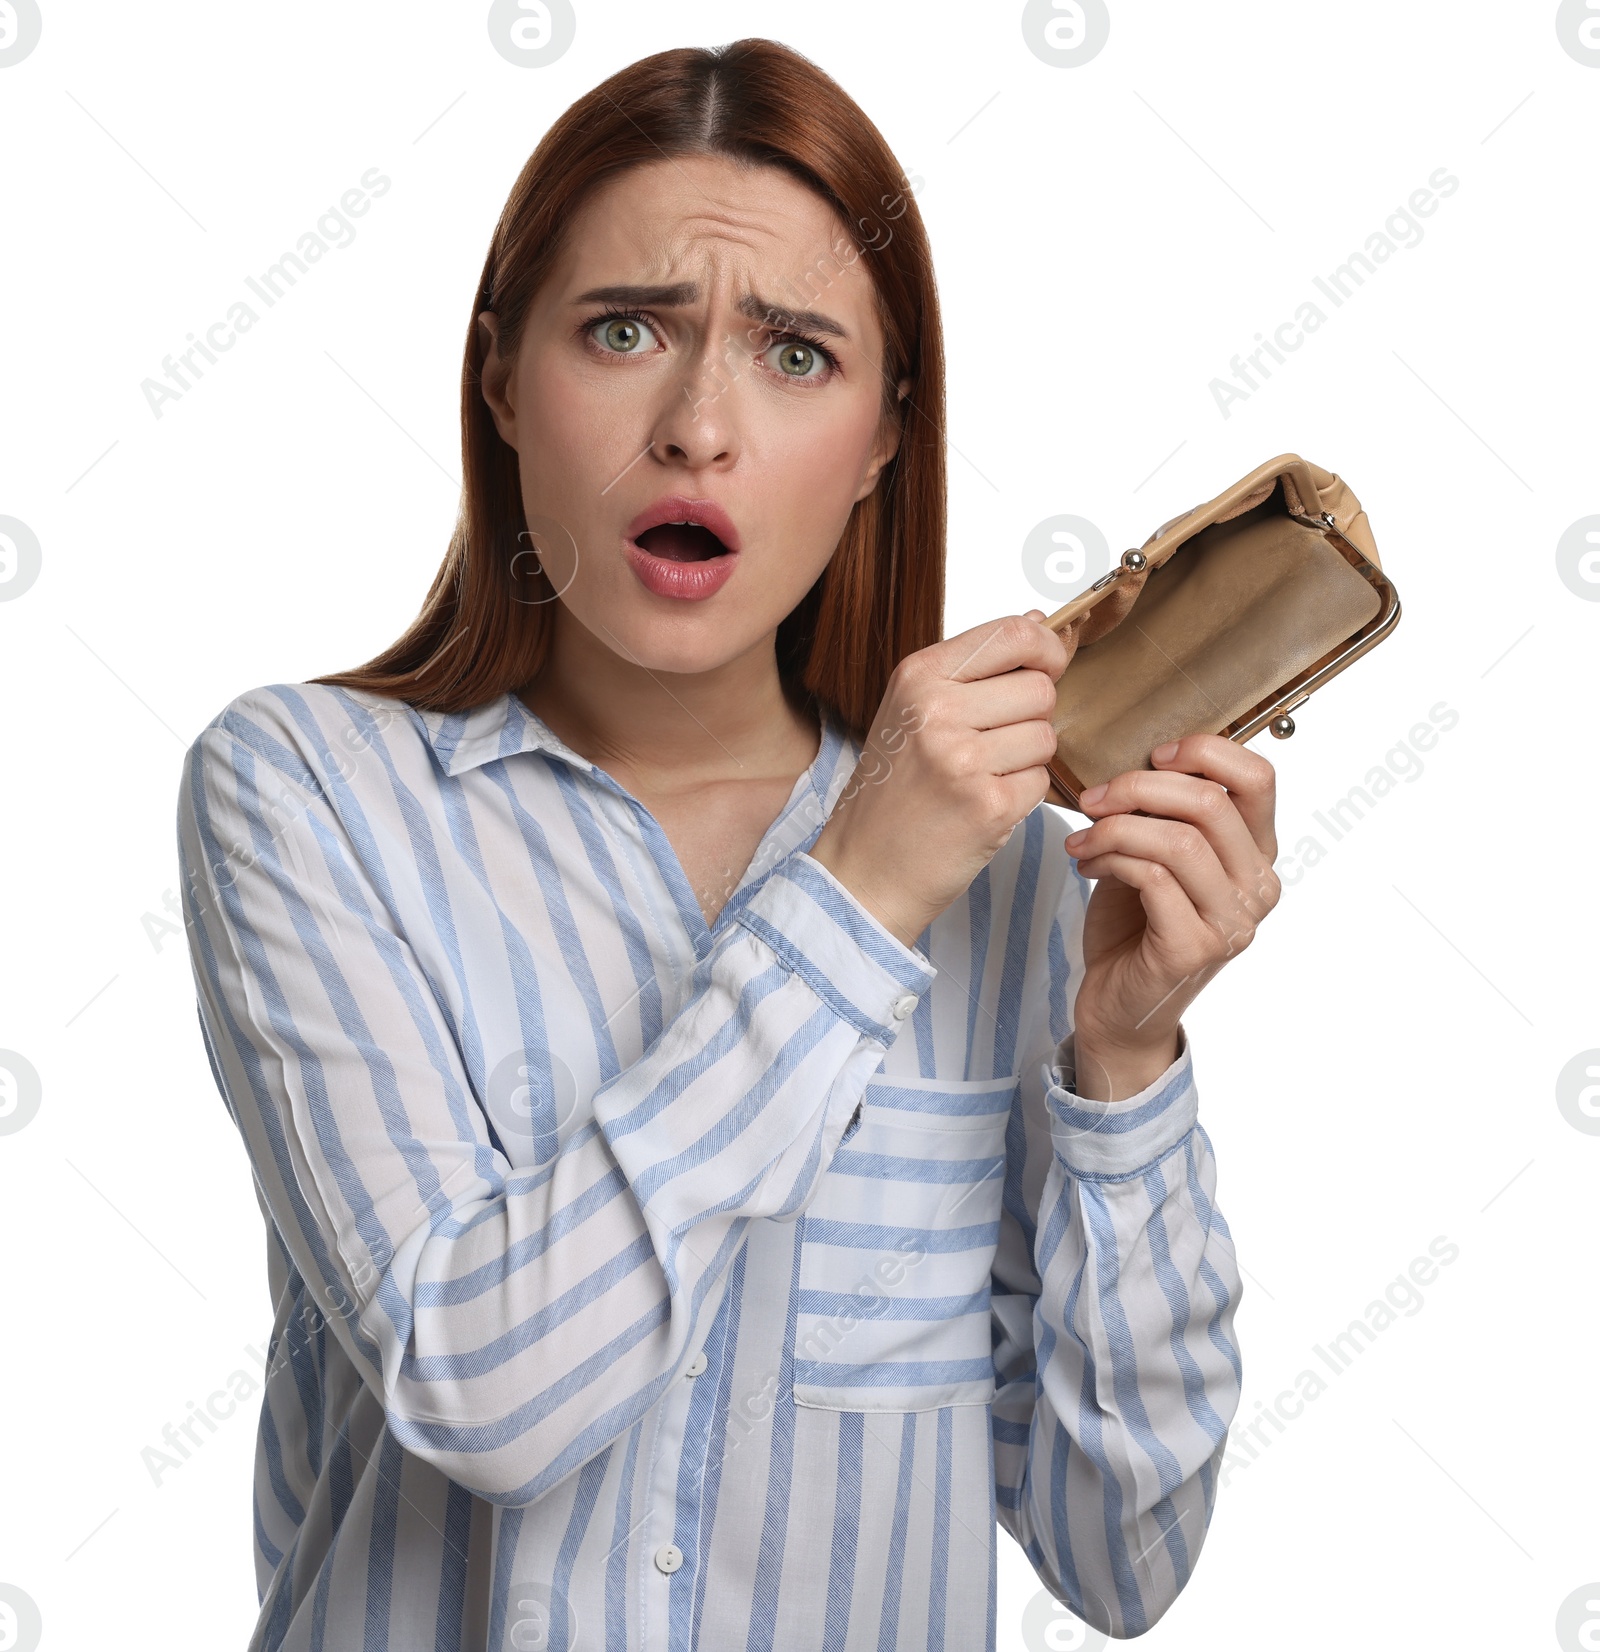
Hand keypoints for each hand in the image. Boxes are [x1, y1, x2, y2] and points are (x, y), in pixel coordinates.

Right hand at [806, 612, 1070, 948]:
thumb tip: (1039, 622)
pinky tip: (984, 804)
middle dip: (1033, 715)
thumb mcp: (911, 711)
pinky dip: (1022, 795)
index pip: (1012, 633)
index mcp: (918, 676)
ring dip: (1028, 758)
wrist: (864, 870)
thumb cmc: (889, 792)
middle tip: (996, 742)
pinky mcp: (989, 806)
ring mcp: (963, 760)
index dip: (1046, 648)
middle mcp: (937, 711)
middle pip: (1040, 688)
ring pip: (1046, 735)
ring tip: (984, 775)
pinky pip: (1041, 781)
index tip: (1048, 665)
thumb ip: (973, 668)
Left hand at [1063, 734, 1280, 1100]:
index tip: (1154, 756)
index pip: (1259, 778)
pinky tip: (1087, 864)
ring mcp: (1232, 922)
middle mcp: (1258, 888)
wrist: (1117, 1007)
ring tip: (1082, 839)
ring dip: (1115, 828)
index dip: (1205, 752)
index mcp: (1256, 856)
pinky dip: (1110, 859)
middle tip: (1093, 799)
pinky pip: (1152, 877)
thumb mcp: (1155, 855)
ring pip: (1178, 840)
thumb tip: (1144, 761)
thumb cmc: (1134, 927)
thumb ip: (1165, 813)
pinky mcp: (1194, 947)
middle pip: (1211, 803)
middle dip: (1139, 788)